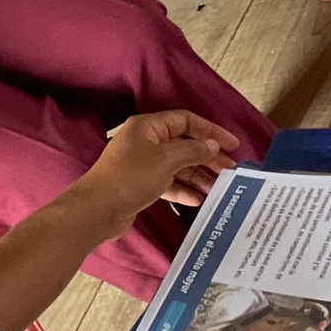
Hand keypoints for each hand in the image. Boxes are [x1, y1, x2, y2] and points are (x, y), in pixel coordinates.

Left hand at [89, 111, 237, 229]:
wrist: (98, 210)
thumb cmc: (130, 177)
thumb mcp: (166, 160)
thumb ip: (193, 151)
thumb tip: (213, 145)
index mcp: (148, 127)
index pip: (186, 121)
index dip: (211, 131)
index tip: (233, 144)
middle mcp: (145, 142)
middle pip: (184, 145)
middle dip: (207, 158)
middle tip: (230, 171)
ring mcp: (142, 165)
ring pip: (178, 167)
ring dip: (198, 176)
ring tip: (219, 189)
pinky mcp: (141, 186)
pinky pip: (168, 184)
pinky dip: (183, 190)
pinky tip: (199, 200)